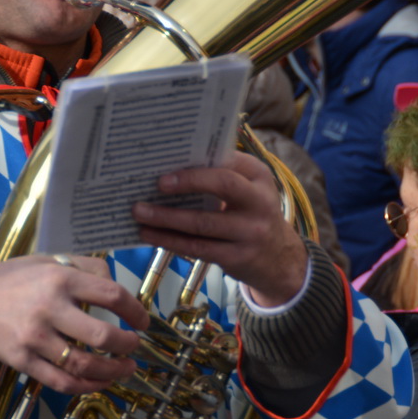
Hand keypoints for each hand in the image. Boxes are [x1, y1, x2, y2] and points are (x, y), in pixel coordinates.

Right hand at [0, 254, 149, 394]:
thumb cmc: (10, 281)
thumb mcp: (46, 260)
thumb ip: (83, 266)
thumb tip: (115, 283)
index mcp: (58, 278)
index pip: (111, 295)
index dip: (135, 311)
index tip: (143, 321)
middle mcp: (48, 308)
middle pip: (102, 336)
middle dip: (127, 345)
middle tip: (135, 346)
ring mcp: (35, 339)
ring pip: (84, 365)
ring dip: (113, 371)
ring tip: (125, 368)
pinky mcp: (23, 362)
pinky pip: (63, 382)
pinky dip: (87, 387)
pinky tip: (100, 382)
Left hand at [131, 152, 308, 306]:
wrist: (277, 259)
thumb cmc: (250, 215)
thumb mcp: (247, 190)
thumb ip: (221, 175)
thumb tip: (170, 165)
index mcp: (259, 176)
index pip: (229, 160)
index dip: (200, 160)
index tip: (169, 161)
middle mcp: (260, 201)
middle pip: (223, 184)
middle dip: (187, 182)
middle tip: (156, 184)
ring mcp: (250, 231)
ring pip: (203, 222)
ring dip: (167, 218)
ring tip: (139, 212)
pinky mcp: (237, 257)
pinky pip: (197, 247)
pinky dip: (170, 240)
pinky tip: (149, 234)